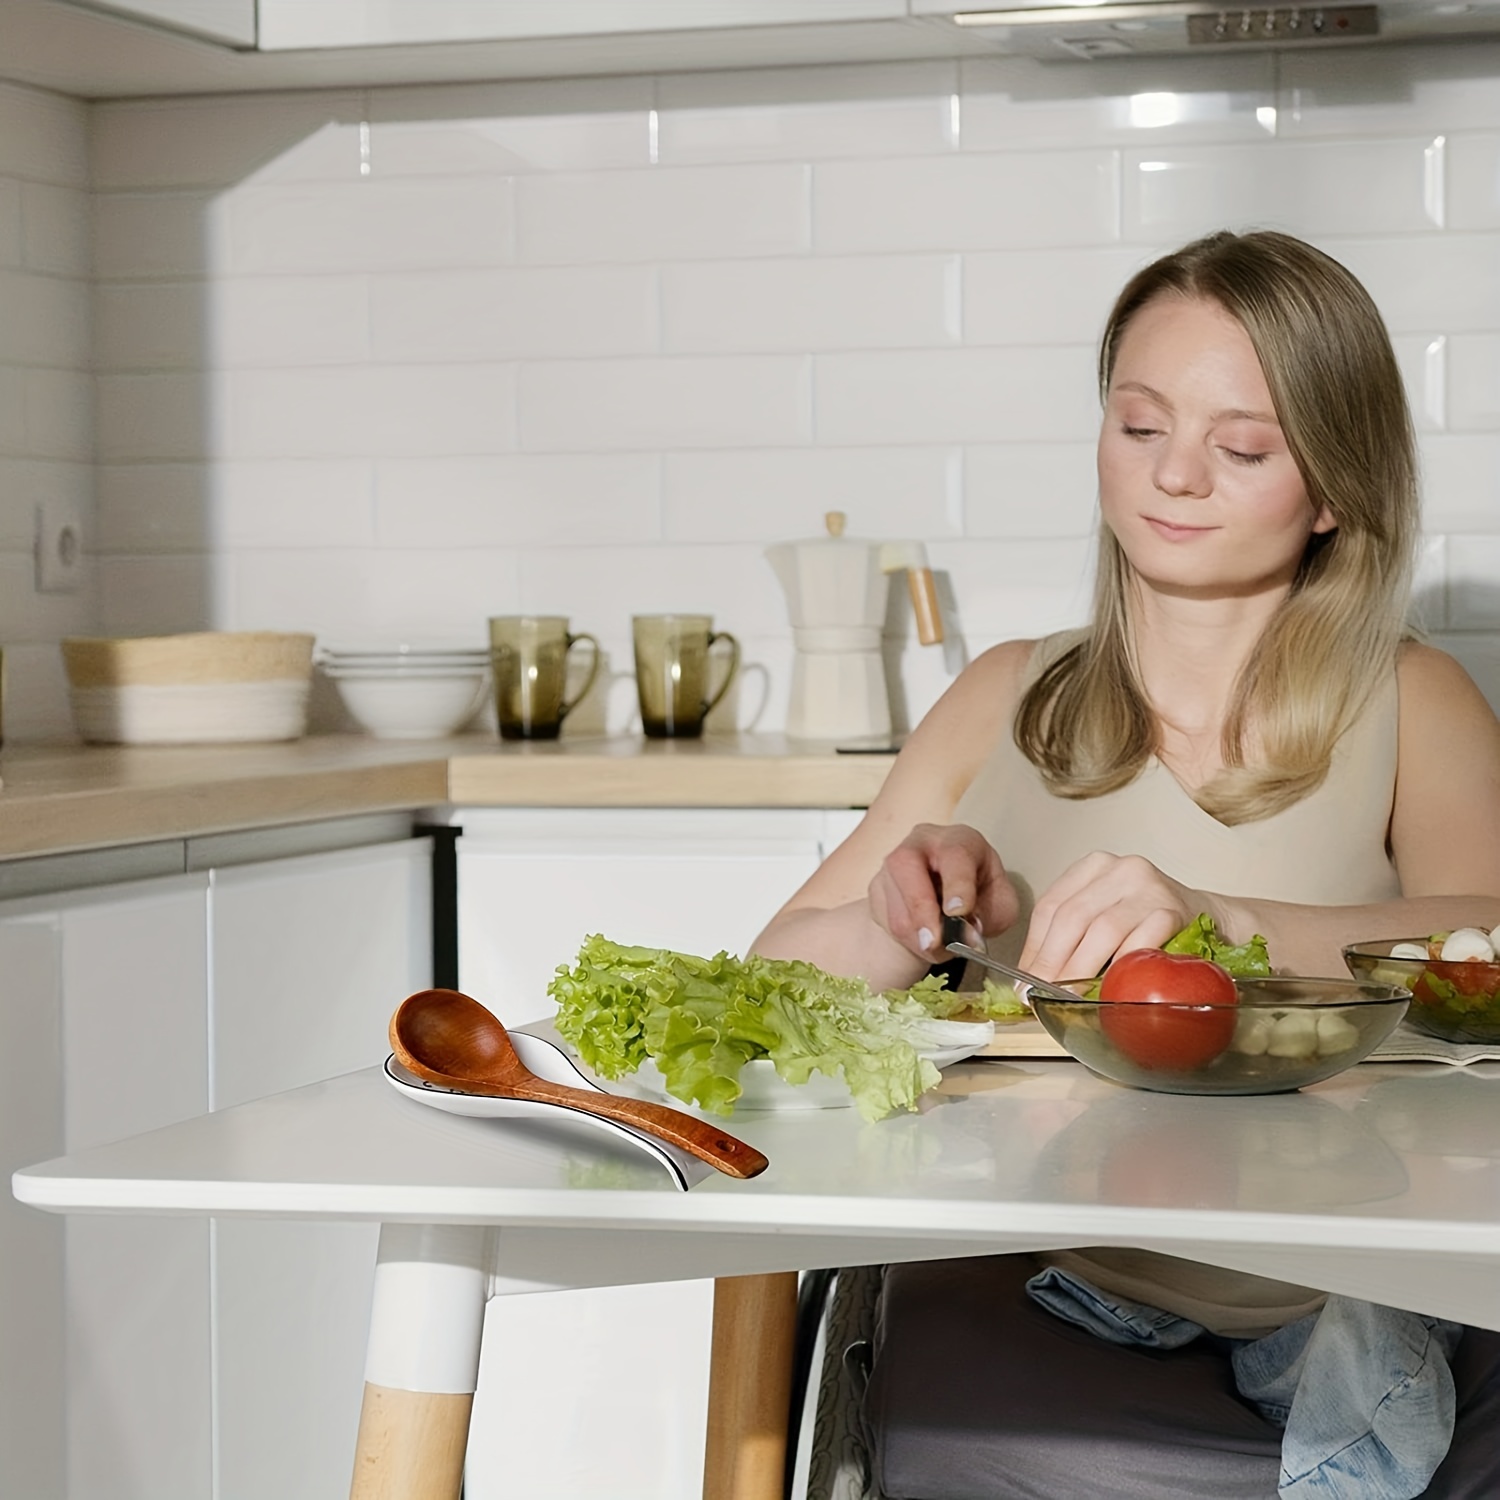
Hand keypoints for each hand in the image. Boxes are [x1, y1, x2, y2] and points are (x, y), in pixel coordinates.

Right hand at [867, 823, 1019, 962]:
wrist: (946, 904)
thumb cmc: (977, 897)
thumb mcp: (1000, 905)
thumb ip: (992, 915)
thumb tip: (968, 931)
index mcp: (960, 840)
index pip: (956, 854)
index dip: (957, 885)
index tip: (959, 912)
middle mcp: (922, 843)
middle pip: (907, 865)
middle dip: (920, 908)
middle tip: (933, 942)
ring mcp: (894, 864)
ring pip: (895, 901)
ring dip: (917, 935)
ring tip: (940, 947)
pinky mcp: (878, 887)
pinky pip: (886, 920)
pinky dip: (907, 941)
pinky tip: (924, 940)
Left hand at [1019, 851, 1211, 981]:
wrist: (1208, 917)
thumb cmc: (1149, 920)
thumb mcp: (1103, 914)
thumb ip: (1071, 936)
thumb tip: (1032, 977)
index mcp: (1093, 867)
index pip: (1051, 907)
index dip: (1035, 947)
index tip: (1024, 979)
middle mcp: (1119, 869)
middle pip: (1072, 917)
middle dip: (1053, 961)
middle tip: (1041, 991)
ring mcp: (1148, 886)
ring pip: (1103, 929)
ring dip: (1081, 968)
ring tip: (1068, 993)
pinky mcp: (1173, 909)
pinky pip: (1141, 942)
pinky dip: (1121, 968)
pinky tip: (1109, 987)